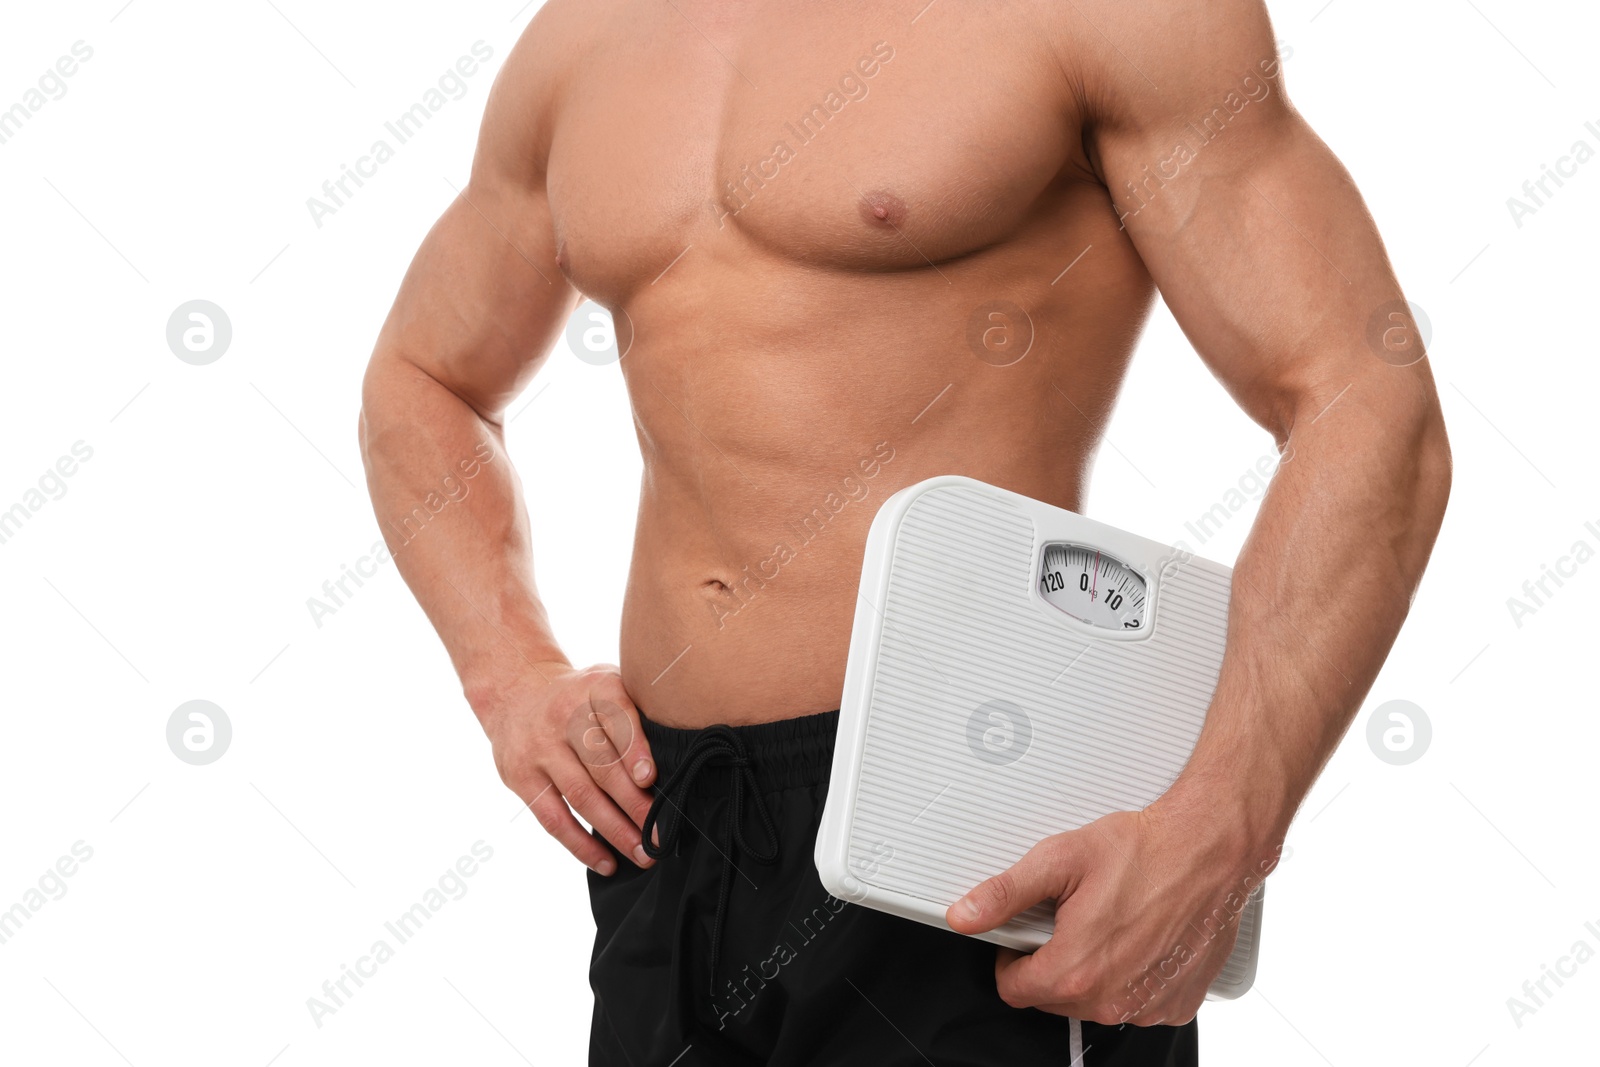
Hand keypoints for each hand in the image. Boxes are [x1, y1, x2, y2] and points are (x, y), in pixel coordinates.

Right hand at [475, 661, 656, 875]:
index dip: (634, 749)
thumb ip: (638, 712)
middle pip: (602, 765)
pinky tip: (606, 862)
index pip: (616, 717)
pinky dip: (581, 845)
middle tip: (662, 834)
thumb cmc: (581, 696)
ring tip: (643, 854)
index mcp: (595, 687)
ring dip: (615, 831)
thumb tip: (678, 763)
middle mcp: (564, 715)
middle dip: (635, 804)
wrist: (515, 691)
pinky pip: (553, 818)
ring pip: (581, 796)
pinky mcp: (520, 777)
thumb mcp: (608, 683)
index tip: (650, 779)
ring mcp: (540, 748)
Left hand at [945, 803, 1275, 1024]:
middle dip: (1055, 959)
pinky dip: (1132, 975)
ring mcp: (1148, 1006)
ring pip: (1095, 1001)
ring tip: (1111, 920)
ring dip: (1094, 969)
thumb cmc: (1146, 851)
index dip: (1014, 955)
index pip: (1014, 989)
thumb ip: (1004, 894)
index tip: (1029, 931)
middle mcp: (1112, 999)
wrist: (1211, 849)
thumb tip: (964, 915)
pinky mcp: (1177, 1002)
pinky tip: (1141, 936)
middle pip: (1053, 997)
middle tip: (1075, 915)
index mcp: (1075, 971)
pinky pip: (1136, 1001)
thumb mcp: (1059, 860)